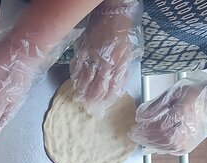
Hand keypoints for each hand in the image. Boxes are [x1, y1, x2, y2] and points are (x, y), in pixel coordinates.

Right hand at [70, 0, 142, 115]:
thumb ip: (124, 69)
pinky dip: (76, 75)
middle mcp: (106, 61)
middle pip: (97, 86)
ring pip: (86, 78)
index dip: (106, 98)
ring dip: (82, 90)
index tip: (102, 105)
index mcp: (120, 62)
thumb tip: (118, 85)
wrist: (114, 12)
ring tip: (80, 98)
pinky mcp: (84, 49)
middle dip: (92, 98)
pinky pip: (77, 65)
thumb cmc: (124, 31)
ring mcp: (93, 55)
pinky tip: (75, 81)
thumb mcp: (131, 51)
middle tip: (88, 106)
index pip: (112, 86)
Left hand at [129, 71, 206, 154]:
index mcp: (183, 113)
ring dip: (148, 143)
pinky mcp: (189, 146)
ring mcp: (189, 139)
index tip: (133, 127)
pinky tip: (151, 143)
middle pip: (158, 138)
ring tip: (140, 138)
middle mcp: (187, 129)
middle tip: (132, 134)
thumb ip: (156, 105)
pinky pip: (170, 150)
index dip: (142, 128)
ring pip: (163, 146)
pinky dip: (158, 147)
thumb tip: (140, 117)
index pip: (157, 126)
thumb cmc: (195, 93)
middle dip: (143, 137)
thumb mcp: (174, 92)